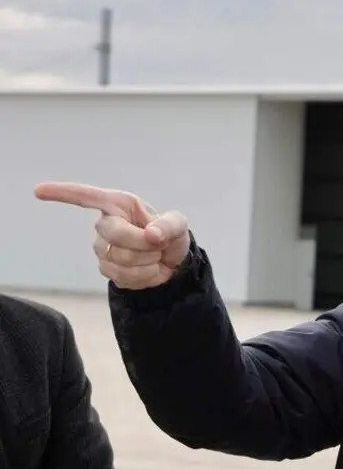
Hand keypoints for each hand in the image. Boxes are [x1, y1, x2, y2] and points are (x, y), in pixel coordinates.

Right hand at [34, 182, 190, 289]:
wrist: (171, 260)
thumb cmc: (169, 234)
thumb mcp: (178, 224)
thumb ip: (169, 225)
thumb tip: (151, 235)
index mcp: (118, 204)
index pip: (87, 196)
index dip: (63, 193)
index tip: (38, 191)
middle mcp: (104, 224)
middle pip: (116, 236)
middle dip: (145, 244)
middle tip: (160, 245)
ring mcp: (102, 248)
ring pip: (120, 259)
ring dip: (147, 262)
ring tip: (155, 257)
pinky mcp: (106, 268)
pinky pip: (123, 277)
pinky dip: (145, 277)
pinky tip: (149, 269)